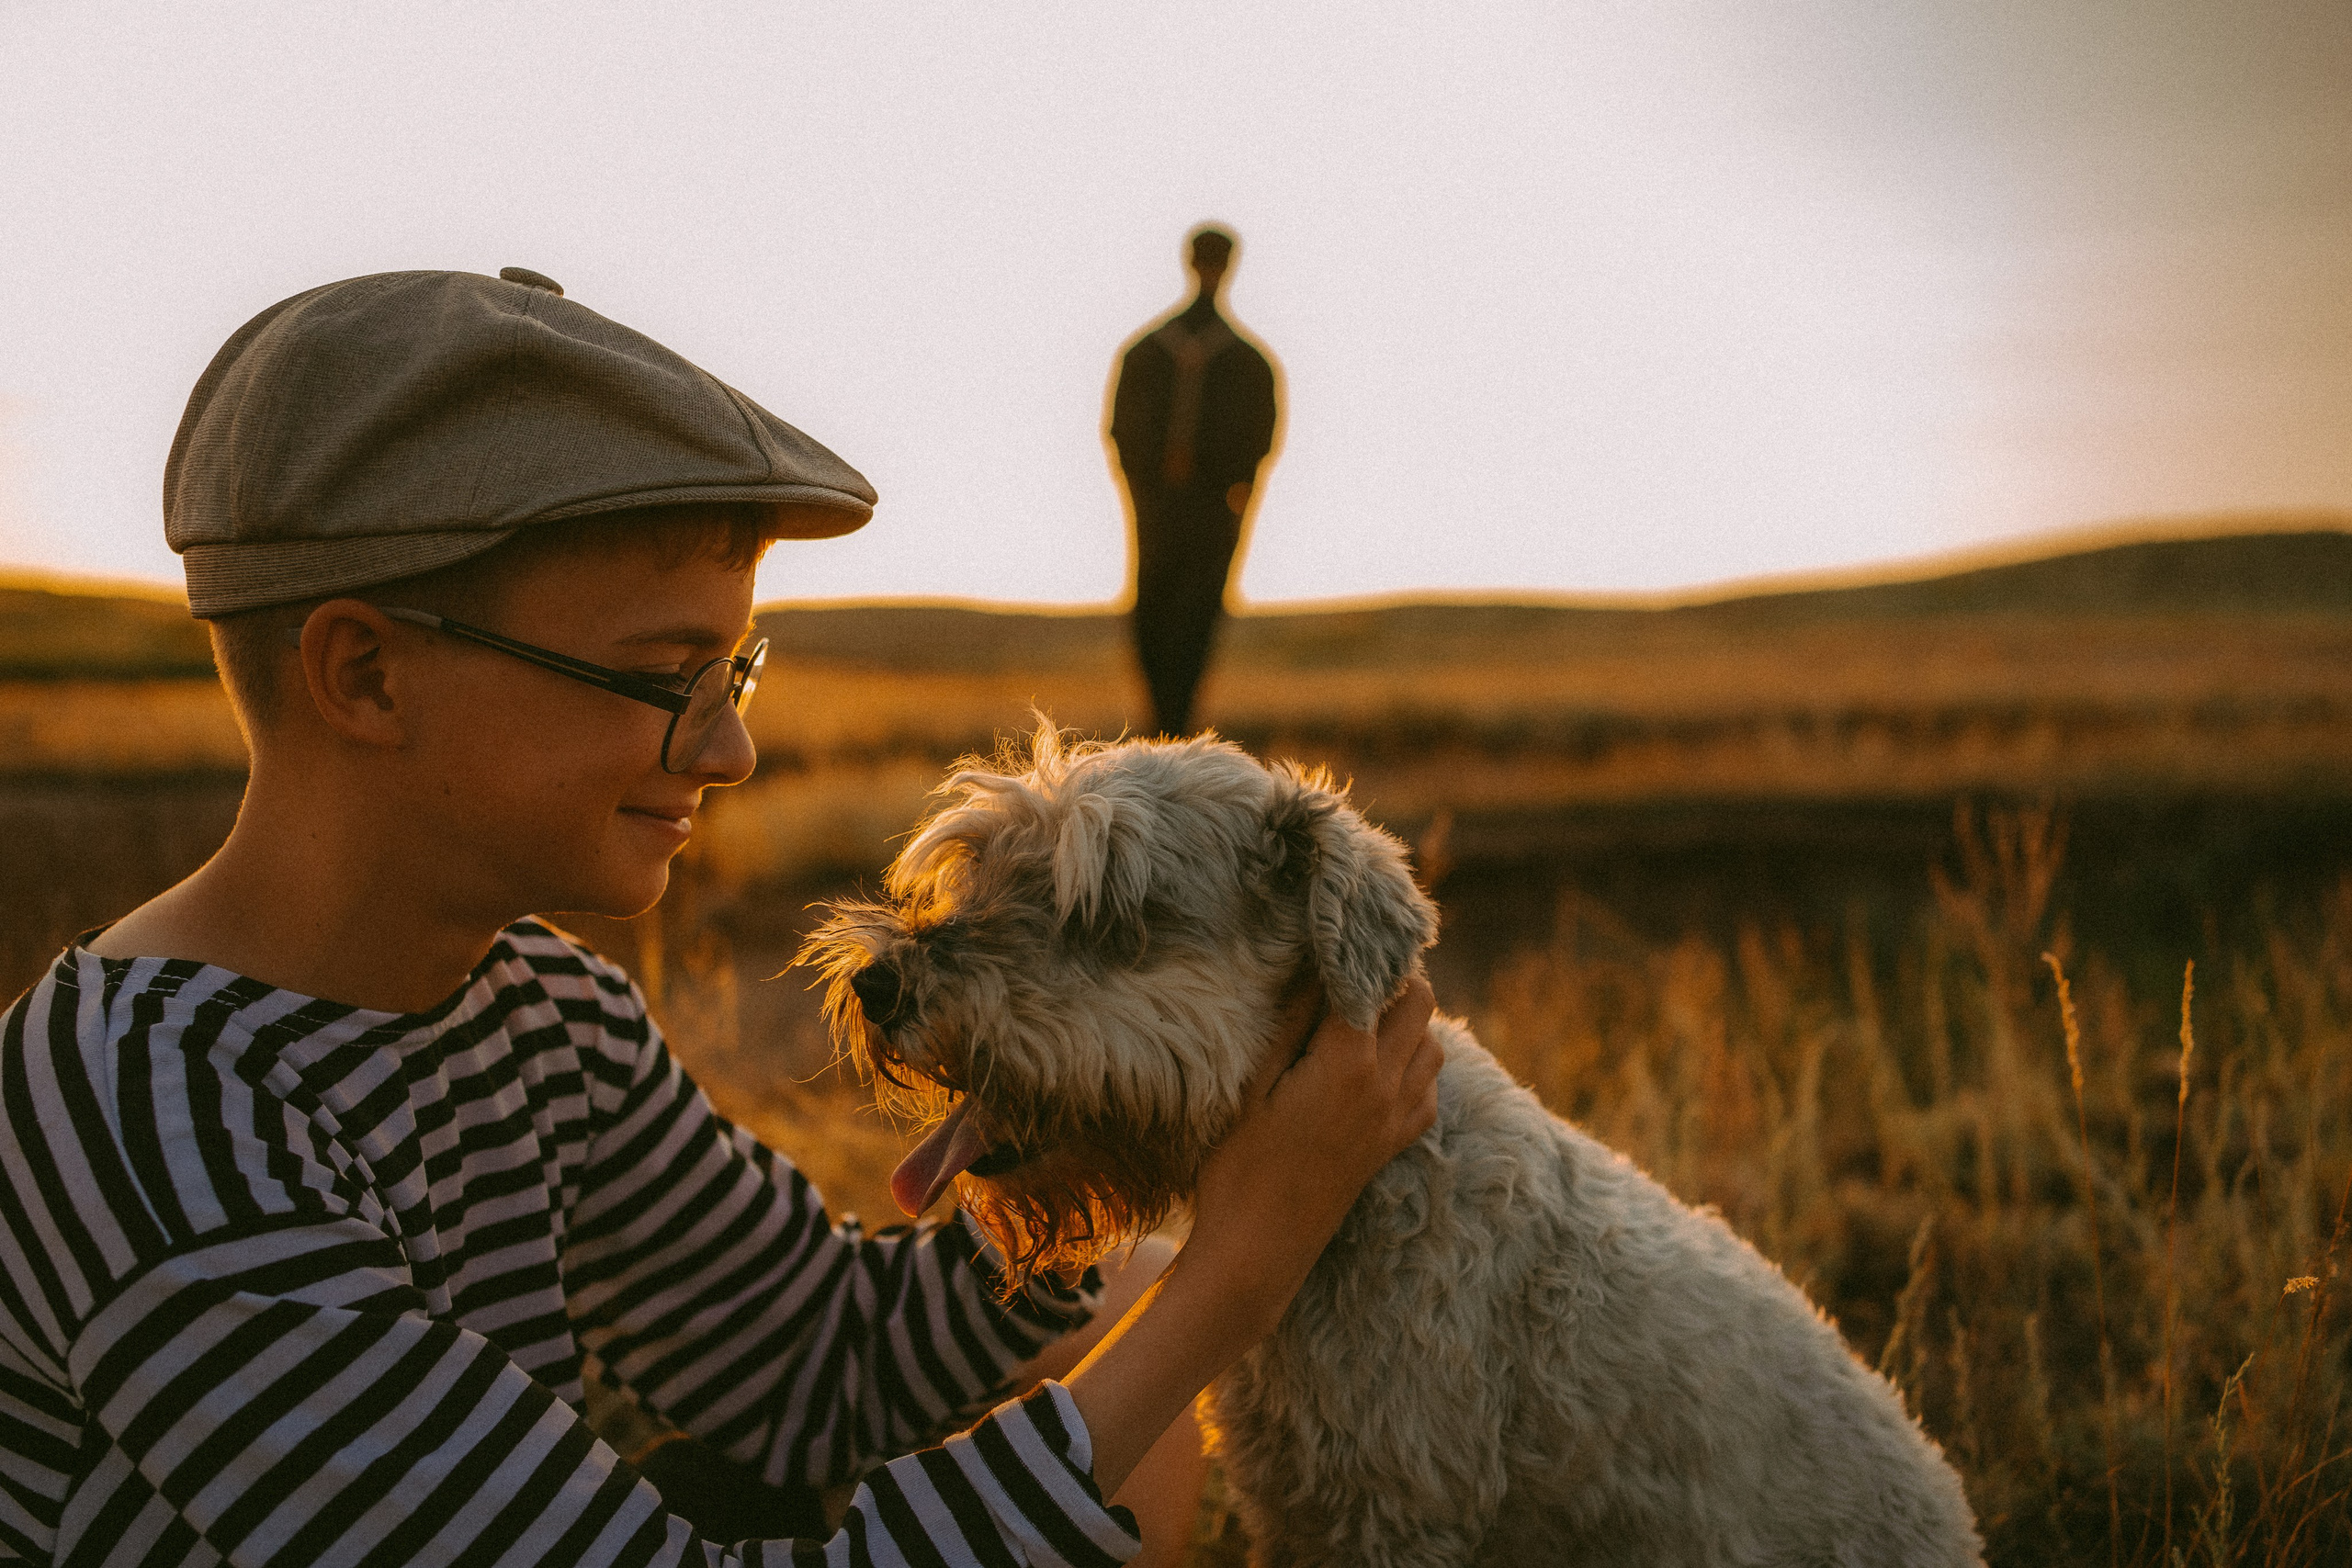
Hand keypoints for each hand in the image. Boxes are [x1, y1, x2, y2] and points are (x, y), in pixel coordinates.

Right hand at [1186, 970, 1441, 1331]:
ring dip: (1409, 1019)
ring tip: (1366, 1012)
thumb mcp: (1252, 1086)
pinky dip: (1416, 1065)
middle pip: (1418, 1003)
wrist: (1260, 1250)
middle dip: (1394, 975)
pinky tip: (1381, 1064)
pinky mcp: (1393, 1146)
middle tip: (1356, 966)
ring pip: (1432, 1044)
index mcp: (1347, 1062)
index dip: (1360, 951)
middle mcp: (1385, 1085)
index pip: (1373, 981)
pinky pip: (1428, 1090)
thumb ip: (1292, 1024)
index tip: (1343, 930)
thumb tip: (1316, 971)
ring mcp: (1395, 1118)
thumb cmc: (1238, 1167)